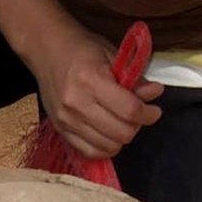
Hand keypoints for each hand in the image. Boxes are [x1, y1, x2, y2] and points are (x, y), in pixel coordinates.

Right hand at [26, 23, 162, 157]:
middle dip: (136, 126)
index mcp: (91, 80)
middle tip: (136, 114)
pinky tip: (107, 133)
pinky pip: (89, 152)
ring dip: (121, 137)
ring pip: (107, 146)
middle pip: (120, 133)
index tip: (153, 111)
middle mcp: (76, 103)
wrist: (46, 50)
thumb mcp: (112, 55)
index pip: (129, 110)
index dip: (148, 114)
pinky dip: (104, 147)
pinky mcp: (60, 129)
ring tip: (120, 122)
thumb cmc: (80, 49)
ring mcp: (66, 119)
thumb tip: (155, 93)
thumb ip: (134, 78)